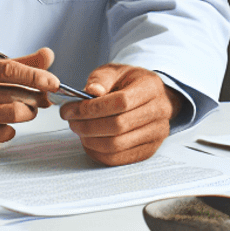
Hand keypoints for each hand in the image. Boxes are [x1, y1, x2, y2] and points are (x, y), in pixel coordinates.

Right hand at [0, 47, 58, 155]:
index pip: (9, 70)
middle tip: (43, 96)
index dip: (36, 76)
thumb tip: (48, 56)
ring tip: (26, 109)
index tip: (54, 82)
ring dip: (28, 112)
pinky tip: (1, 122)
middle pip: (15, 95)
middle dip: (36, 97)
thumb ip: (18, 63)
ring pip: (13, 115)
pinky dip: (10, 128)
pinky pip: (4, 134)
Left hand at [58, 64, 183, 165]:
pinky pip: (118, 159)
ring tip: (78, 129)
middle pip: (118, 126)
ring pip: (116, 145)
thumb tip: (91, 91)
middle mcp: (159, 111)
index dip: (92, 108)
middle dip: (87, 125)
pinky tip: (88, 141)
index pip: (121, 102)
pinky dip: (97, 152)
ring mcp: (156, 134)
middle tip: (70, 120)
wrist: (151, 96)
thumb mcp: (115, 71)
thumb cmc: (130, 83)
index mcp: (151, 87)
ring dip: (90, 140)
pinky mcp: (148, 150)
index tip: (70, 109)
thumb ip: (101, 79)